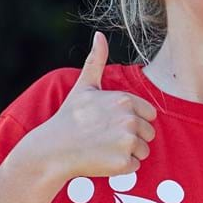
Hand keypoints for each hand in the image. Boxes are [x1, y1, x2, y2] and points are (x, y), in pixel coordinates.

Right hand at [22, 32, 157, 179]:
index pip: (150, 115)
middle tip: (105, 138)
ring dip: (127, 153)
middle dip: (132, 138)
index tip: (111, 123)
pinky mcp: (123, 162)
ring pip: (144, 151)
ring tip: (103, 148)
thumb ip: (96, 61)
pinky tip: (101, 160)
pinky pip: (134, 166)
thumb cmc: (69, 119)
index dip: (133, 121)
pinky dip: (121, 167)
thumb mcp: (84, 87)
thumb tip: (99, 34)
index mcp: (124, 100)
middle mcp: (129, 119)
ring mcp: (127, 141)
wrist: (52, 150)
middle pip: (149, 134)